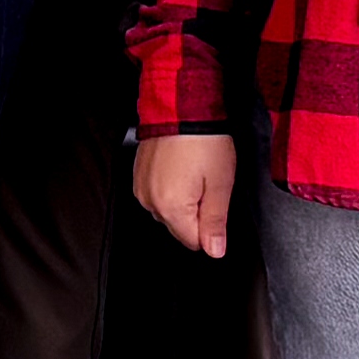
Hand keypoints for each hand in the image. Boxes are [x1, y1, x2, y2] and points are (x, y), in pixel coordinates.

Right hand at [135, 134, 237, 256]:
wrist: (180, 108)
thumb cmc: (203, 141)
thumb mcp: (221, 184)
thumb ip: (216, 222)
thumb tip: (215, 251)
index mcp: (171, 208)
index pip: (194, 242)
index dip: (210, 226)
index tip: (215, 200)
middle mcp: (150, 202)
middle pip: (179, 228)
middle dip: (196, 212)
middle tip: (206, 183)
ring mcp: (141, 188)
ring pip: (168, 211)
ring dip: (182, 199)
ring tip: (193, 171)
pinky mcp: (138, 175)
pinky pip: (156, 194)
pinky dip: (169, 186)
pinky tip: (180, 167)